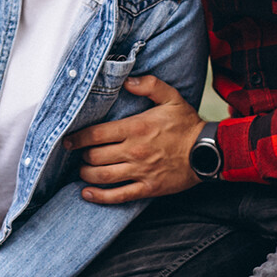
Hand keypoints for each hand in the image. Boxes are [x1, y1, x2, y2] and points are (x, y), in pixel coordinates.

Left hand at [63, 75, 206, 203]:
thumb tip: (127, 80)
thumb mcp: (171, 97)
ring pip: (102, 176)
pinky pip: (118, 195)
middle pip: (94, 156)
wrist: (208, 151)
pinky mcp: (147, 188)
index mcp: (135, 128)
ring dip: (85, 174)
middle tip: (78, 154)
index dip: (77, 138)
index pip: (96, 134)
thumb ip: (148, 85)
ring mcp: (140, 172)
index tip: (67, 140)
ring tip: (82, 170)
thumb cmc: (187, 124)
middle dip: (81, 156)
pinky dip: (99, 196)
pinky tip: (87, 193)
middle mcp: (134, 151)